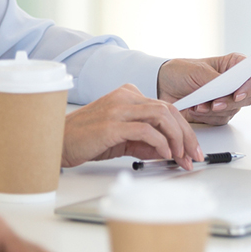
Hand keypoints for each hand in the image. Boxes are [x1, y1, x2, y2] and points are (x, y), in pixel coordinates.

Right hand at [61, 84, 202, 167]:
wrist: (57, 142)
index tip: (191, 149)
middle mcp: (125, 97)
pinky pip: (146, 130)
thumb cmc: (86, 139)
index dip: (184, 129)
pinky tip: (164, 154)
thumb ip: (145, 142)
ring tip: (180, 157)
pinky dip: (160, 142)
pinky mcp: (112, 124)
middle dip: (186, 135)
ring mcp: (118, 108)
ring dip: (177, 139)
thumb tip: (169, 152)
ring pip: (162, 116)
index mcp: (128, 95)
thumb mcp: (121, 139)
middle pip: (169, 110)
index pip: (166, 108)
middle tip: (193, 156)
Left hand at [157, 54, 250, 124]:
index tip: (238, 93)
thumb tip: (229, 89)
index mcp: (234, 65)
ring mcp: (227, 99)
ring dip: (215, 110)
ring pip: (234, 110)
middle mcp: (235, 83)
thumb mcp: (198, 71)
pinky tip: (196, 109)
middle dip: (230, 102)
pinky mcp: (218, 113)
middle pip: (248, 97)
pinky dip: (208, 117)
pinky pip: (221, 119)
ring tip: (198, 104)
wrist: (161, 86)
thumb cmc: (180, 71)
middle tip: (215, 104)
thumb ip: (216, 81)